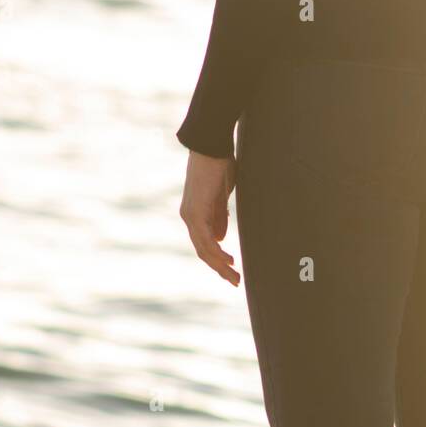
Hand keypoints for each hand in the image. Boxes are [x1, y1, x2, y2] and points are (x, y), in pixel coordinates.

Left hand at [180, 151, 239, 285]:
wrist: (212, 145)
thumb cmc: (219, 165)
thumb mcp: (221, 196)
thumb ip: (220, 217)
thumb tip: (221, 238)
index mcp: (196, 214)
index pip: (205, 244)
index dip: (218, 259)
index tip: (233, 269)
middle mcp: (189, 217)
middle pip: (204, 251)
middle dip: (220, 268)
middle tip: (235, 281)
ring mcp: (191, 215)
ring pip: (204, 250)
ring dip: (220, 265)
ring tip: (235, 276)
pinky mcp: (196, 212)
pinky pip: (206, 240)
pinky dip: (217, 252)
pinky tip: (228, 261)